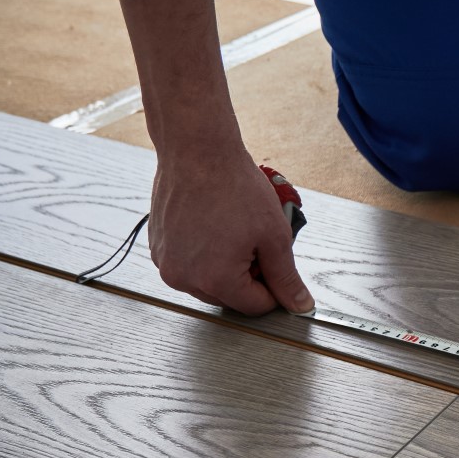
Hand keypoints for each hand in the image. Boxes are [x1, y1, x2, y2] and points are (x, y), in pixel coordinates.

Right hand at [148, 148, 312, 315]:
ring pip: (207, 282)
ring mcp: (165, 262)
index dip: (274, 289)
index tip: (277, 266)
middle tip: (256, 242)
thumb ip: (286, 278)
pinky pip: (188, 264)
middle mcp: (183, 277)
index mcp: (215, 279)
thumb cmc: (234, 187)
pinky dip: (204, 254)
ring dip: (226, 267)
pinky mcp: (157, 247)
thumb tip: (300, 306)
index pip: (255, 306)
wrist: (197, 151)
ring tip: (234, 232)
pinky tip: (215, 227)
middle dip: (248, 277)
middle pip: (229, 297)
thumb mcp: (274, 237)